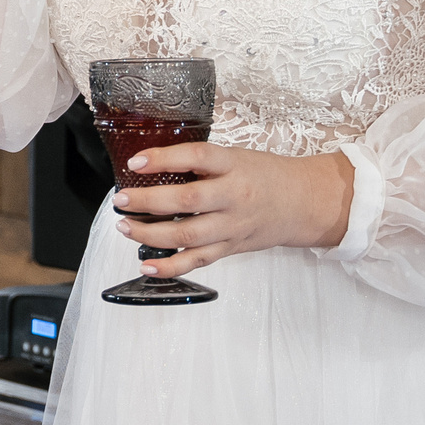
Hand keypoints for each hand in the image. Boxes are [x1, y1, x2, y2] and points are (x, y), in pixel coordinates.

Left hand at [111, 143, 355, 278]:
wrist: (303, 203)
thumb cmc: (265, 175)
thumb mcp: (236, 157)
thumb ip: (201, 163)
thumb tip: (153, 165)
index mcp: (234, 166)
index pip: (197, 157)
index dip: (164, 158)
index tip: (136, 162)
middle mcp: (234, 197)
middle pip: (188, 201)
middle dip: (148, 202)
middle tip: (122, 200)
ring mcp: (232, 226)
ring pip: (188, 235)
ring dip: (151, 235)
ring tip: (125, 228)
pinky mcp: (231, 248)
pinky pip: (198, 261)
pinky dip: (170, 267)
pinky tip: (147, 266)